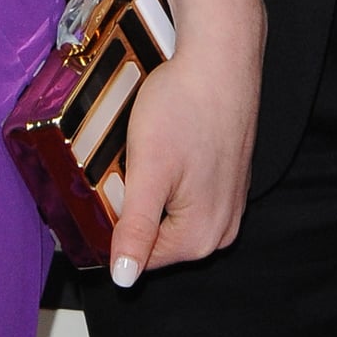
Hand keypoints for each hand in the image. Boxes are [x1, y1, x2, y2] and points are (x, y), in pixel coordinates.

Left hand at [104, 16, 262, 287]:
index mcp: (201, 237)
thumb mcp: (149, 171)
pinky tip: (166, 143)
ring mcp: (230, 202)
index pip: (139, 257)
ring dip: (152, 189)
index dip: (113, 226)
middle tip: (127, 164)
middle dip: (135, 206)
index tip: (106, 190)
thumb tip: (124, 279)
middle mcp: (222, 228)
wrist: (220, 57)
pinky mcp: (229, 177)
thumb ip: (135, 229)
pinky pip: (188, 191)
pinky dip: (171, 174)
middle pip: (157, 236)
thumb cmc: (186, 106)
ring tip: (147, 150)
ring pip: (171, 212)